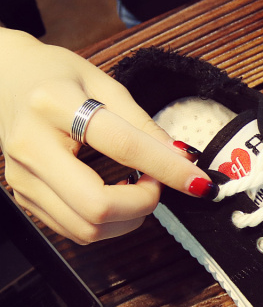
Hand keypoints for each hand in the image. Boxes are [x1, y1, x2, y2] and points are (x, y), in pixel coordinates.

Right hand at [0, 29, 214, 243]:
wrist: (2, 77)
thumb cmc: (57, 76)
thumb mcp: (104, 83)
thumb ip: (143, 124)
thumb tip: (182, 159)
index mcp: (53, 104)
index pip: (122, 146)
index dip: (167, 169)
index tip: (199, 183)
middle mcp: (31, 146)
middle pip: (96, 205)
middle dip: (143, 204)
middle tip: (158, 184)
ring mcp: (22, 177)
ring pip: (86, 228)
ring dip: (128, 219)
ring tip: (139, 188)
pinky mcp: (23, 197)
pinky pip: (74, 230)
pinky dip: (109, 223)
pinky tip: (118, 197)